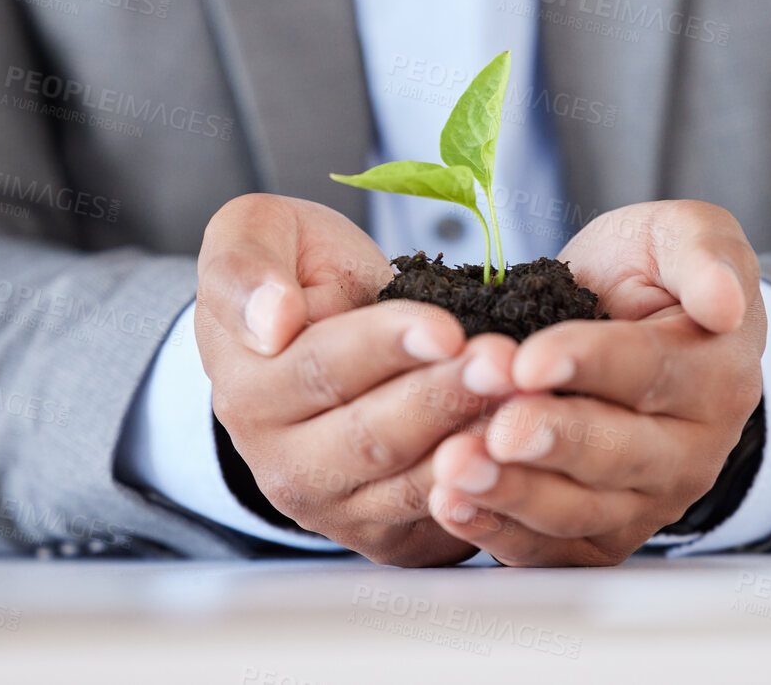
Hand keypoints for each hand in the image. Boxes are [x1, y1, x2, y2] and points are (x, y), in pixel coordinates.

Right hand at [196, 193, 518, 565]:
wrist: (317, 334)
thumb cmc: (296, 275)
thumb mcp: (253, 233)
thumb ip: (243, 267)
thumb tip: (270, 321)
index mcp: (248, 390)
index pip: (323, 368)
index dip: (388, 347)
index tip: (445, 328)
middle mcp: (282, 464)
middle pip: (373, 436)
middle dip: (445, 396)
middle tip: (505, 362)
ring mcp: (334, 508)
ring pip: (411, 484)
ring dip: (475, 442)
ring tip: (526, 399)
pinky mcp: (385, 536)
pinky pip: (440, 521)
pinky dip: (487, 490)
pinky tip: (523, 452)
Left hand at [426, 201, 765, 564]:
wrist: (628, 325)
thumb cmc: (650, 276)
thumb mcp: (680, 234)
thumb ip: (705, 252)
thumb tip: (725, 301)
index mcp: (718, 375)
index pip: (649, 372)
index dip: (587, 365)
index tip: (529, 361)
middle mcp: (690, 451)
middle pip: (617, 453)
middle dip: (550, 442)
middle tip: (495, 429)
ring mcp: (647, 500)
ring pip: (580, 510)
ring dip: (513, 493)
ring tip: (456, 469)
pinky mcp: (600, 534)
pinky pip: (551, 548)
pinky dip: (497, 532)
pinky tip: (451, 506)